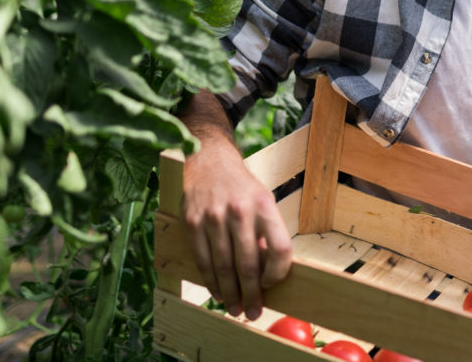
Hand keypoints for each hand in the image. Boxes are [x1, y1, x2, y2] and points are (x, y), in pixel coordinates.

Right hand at [182, 135, 292, 319]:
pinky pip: (202, 260)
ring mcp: (213, 217)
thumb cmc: (241, 187)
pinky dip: (210, 281)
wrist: (208, 160)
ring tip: (235, 309)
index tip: (272, 284)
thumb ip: (265, 232)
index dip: (278, 273)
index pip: (280, 248)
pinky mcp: (191, 222)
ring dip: (230, 294)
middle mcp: (240, 211)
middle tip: (253, 312)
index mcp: (264, 206)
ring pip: (223, 267)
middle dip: (252, 294)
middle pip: (248, 264)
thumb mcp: (262, 201)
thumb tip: (269, 272)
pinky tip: (217, 292)